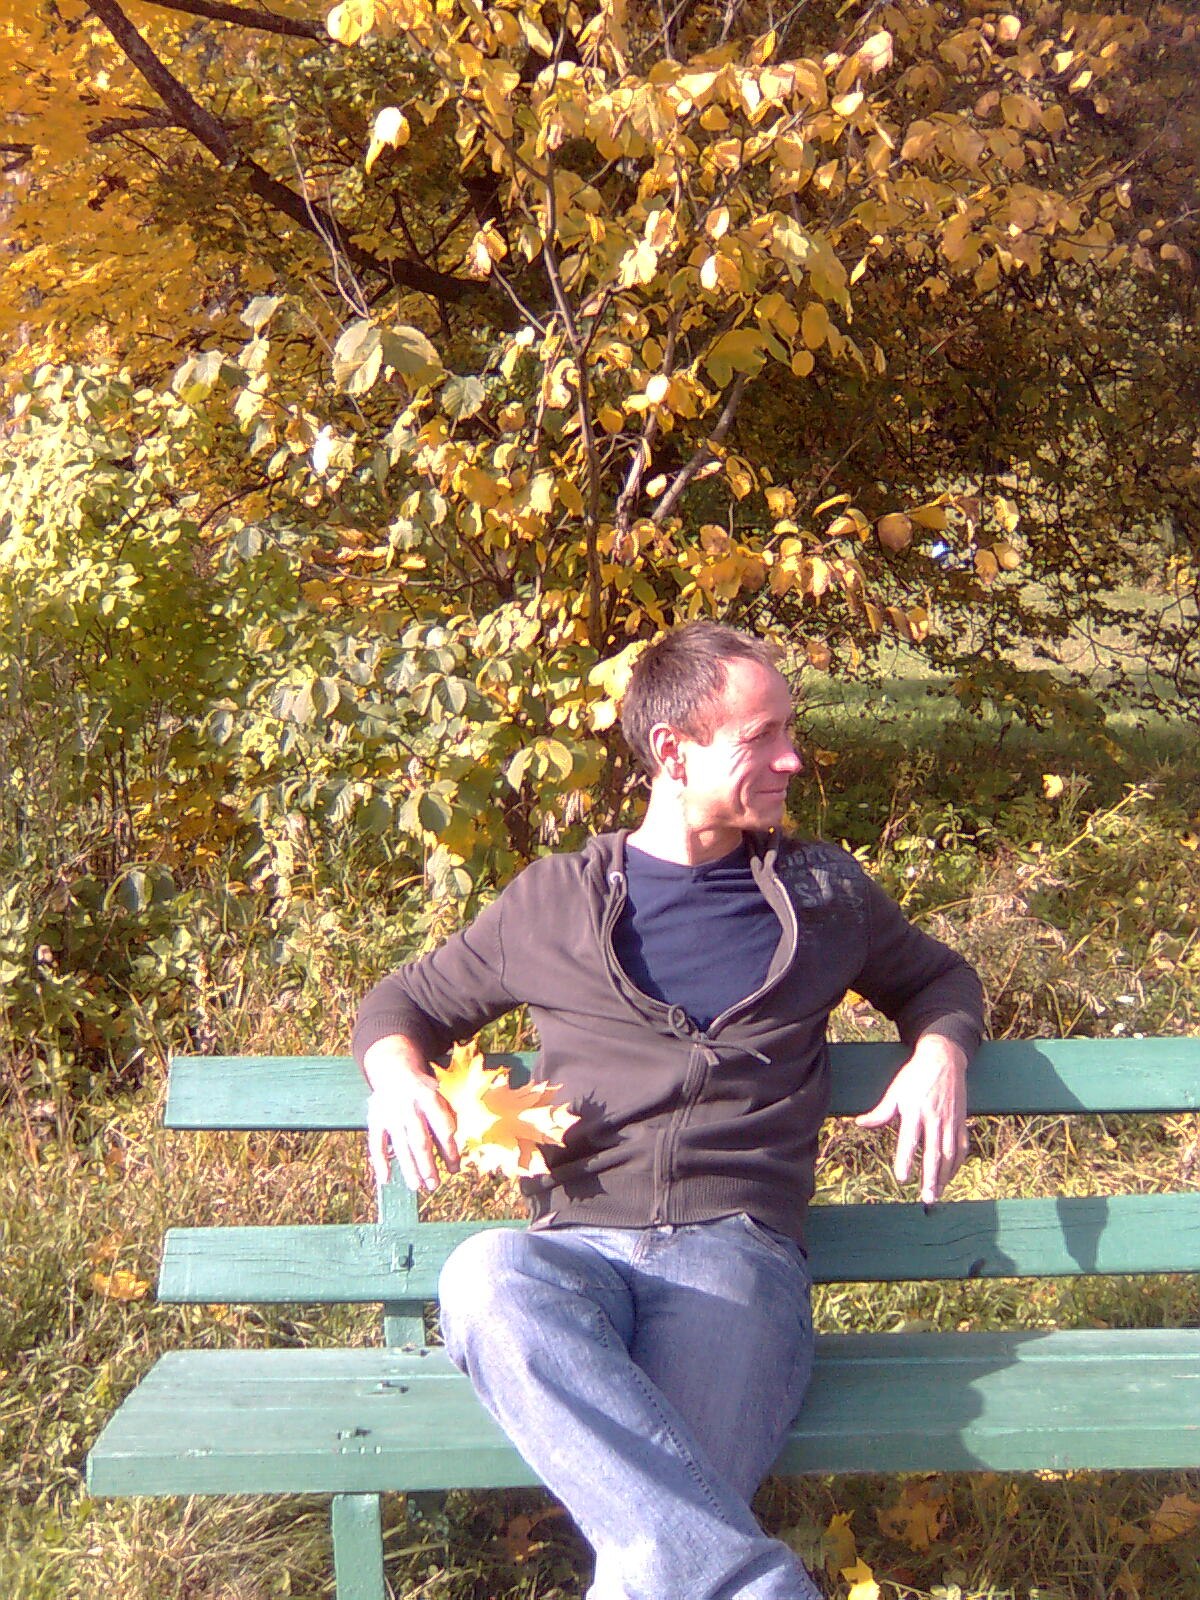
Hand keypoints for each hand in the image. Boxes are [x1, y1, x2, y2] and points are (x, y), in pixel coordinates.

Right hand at [363, 1038, 459, 1191]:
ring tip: (417, 1187)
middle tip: (434, 1185)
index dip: (450, 1149)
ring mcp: (390, 1114)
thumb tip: (453, 1150)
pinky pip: (376, 1143)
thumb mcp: (440, 1096)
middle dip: (427, 1165)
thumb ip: (447, 1119)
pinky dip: (379, 1161)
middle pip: (420, 1140)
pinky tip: (385, 1179)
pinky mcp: (375, 1119)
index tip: (455, 1168)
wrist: (394, 1070)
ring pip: (400, 1145)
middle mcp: (409, 1107)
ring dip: (408, 1168)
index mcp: (430, 1098)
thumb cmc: (424, 1090)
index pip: (442, 1127)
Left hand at [855, 1034, 969, 1203]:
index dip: (906, 1160)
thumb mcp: (895, 1091)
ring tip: (937, 1195)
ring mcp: (951, 1121)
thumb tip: (860, 1123)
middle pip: (934, 1153)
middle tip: (927, 1199)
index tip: (902, 1179)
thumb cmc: (915, 1076)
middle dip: (931, 1178)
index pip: (910, 1140)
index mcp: (915, 1110)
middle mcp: (935, 1118)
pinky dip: (957, 1165)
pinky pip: (961, 1148)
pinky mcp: (961, 1121)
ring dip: (944, 1177)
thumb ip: (880, 1112)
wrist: (944, 1059)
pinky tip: (949, 1177)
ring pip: (950, 1154)